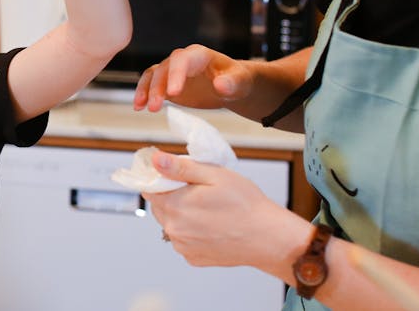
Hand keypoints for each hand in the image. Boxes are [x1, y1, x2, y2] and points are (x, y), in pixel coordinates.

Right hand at [133, 44, 253, 111]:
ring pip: (153, 75)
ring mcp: (173, 70)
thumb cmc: (237, 81)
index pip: (182, 60)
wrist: (231, 85)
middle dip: (158, 87)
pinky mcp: (167, 82)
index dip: (176, 75)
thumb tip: (220, 85)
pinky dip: (143, 93)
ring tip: (142, 108)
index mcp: (199, 55)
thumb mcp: (240, 82)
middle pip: (164, 68)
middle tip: (155, 107)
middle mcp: (182, 59)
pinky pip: (150, 84)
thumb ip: (232, 83)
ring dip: (146, 90)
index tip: (173, 93)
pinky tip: (139, 107)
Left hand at [143, 150, 303, 269]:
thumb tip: (156, 159)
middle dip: (172, 196)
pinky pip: (185, 240)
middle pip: (160, 207)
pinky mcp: (194, 259)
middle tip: (199, 191)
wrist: (269, 238)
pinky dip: (193, 232)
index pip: (149, 189)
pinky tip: (212, 226)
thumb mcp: (213, 175)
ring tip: (209, 210)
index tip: (174, 176)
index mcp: (174, 206)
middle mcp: (174, 230)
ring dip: (183, 215)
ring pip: (172, 224)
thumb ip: (180, 168)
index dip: (160, 179)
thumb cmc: (245, 205)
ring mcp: (183, 247)